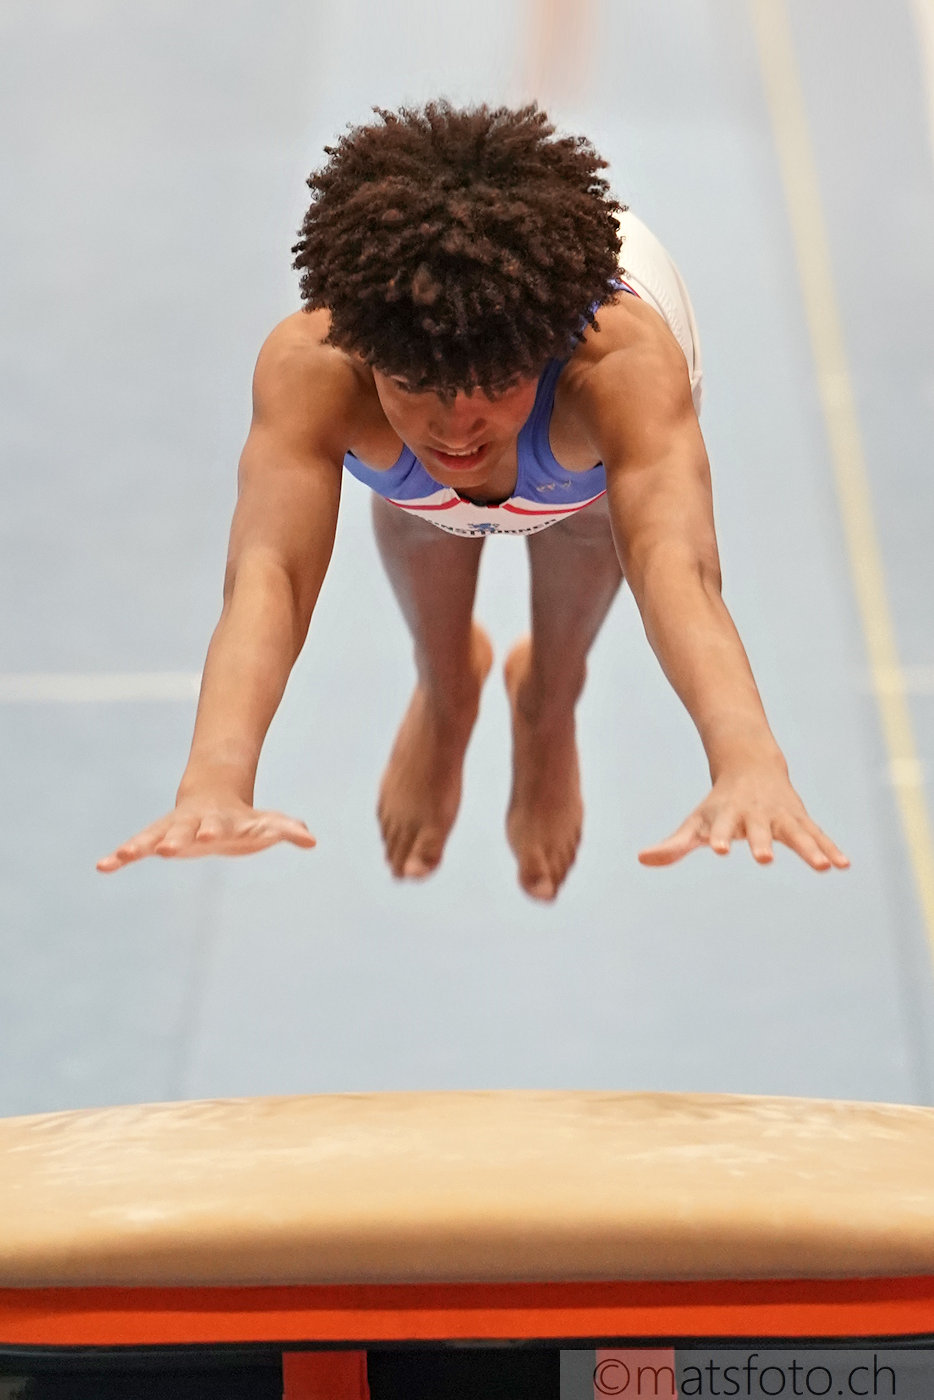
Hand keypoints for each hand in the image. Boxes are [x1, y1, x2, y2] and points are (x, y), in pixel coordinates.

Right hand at [96, 794, 316, 871]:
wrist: (213, 798)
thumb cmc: (245, 818)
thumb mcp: (269, 823)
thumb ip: (288, 830)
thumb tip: (312, 840)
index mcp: (222, 821)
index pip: (221, 825)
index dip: (217, 829)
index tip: (213, 835)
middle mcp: (194, 823)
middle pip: (185, 830)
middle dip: (177, 839)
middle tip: (166, 850)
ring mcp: (173, 829)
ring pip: (153, 836)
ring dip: (140, 846)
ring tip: (122, 855)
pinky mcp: (157, 838)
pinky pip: (136, 847)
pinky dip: (121, 856)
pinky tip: (103, 866)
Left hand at [638, 764, 849, 870]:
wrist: (751, 765)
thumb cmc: (719, 804)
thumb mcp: (695, 823)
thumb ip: (673, 846)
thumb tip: (641, 859)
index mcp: (727, 815)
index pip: (719, 828)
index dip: (717, 837)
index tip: (716, 850)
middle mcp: (755, 814)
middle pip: (759, 830)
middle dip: (762, 842)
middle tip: (764, 859)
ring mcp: (780, 816)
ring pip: (797, 833)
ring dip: (810, 849)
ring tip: (825, 868)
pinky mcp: (800, 820)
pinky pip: (818, 836)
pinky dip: (831, 849)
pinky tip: (844, 866)